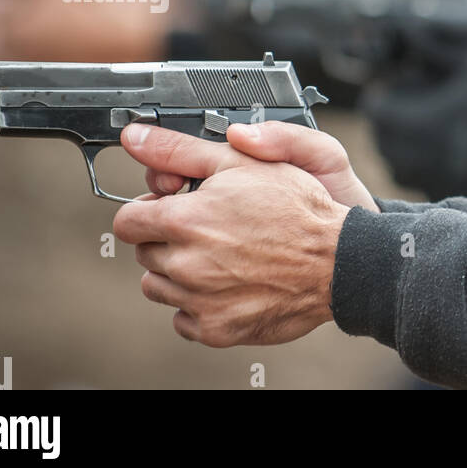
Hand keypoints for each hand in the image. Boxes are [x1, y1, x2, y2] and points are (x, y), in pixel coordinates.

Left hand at [114, 124, 347, 346]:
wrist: (339, 262)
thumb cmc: (298, 209)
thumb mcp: (240, 163)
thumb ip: (179, 150)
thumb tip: (136, 138)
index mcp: (184, 221)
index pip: (127, 221)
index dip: (149, 211)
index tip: (170, 211)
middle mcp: (185, 264)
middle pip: (144, 254)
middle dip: (167, 241)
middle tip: (207, 232)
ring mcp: (199, 301)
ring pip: (159, 288)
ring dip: (179, 274)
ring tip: (219, 259)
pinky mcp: (216, 329)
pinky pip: (184, 319)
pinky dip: (199, 305)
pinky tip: (228, 286)